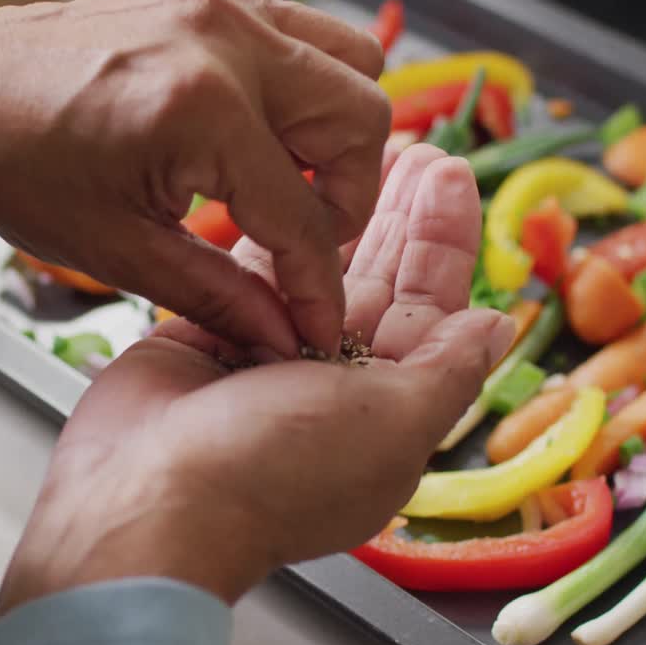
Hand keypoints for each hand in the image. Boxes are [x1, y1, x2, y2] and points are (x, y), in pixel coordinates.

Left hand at [0, 0, 388, 357]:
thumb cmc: (10, 161)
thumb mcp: (114, 248)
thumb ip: (215, 293)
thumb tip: (284, 331)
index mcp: (199, 109)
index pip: (303, 212)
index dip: (318, 280)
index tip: (317, 319)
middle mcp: (225, 41)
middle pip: (361, 116)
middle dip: (348, 195)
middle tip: (303, 239)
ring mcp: (222, 5)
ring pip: (349, 60)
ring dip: (337, 132)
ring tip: (287, 184)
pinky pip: (302, 34)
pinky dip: (302, 90)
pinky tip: (255, 138)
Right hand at [0, 145, 514, 614]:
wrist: (149, 493)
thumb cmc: (275, 469)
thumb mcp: (389, 425)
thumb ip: (446, 371)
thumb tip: (496, 328)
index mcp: (387, 408)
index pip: (432, 312)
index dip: (446, 244)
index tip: (456, 179)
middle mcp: (333, 382)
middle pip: (381, 282)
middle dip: (403, 217)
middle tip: (421, 151)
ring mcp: (269, 357)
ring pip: (318, 268)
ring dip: (344, 214)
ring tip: (368, 154)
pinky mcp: (211, 333)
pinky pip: (252, 271)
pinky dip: (276, 233)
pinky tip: (296, 192)